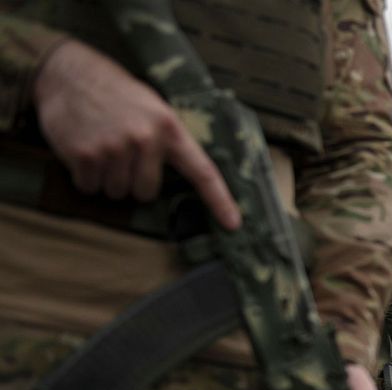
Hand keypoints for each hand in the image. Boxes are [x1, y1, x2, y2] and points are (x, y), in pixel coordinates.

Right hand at [33, 39, 240, 229]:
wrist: (70, 74)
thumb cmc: (119, 96)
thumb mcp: (155, 109)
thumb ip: (170, 140)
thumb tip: (191, 176)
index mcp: (170, 129)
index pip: (203, 172)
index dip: (220, 201)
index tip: (233, 224)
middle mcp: (146, 140)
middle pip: (146, 193)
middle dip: (133, 182)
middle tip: (122, 155)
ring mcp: (115, 148)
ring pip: (117, 193)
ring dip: (107, 179)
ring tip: (102, 147)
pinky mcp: (85, 155)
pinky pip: (90, 188)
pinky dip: (85, 177)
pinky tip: (84, 150)